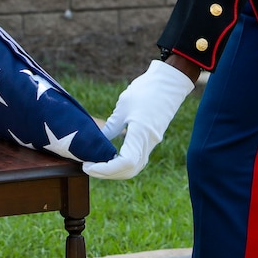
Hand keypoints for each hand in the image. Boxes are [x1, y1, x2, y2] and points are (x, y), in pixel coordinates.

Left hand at [83, 60, 194, 179]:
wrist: (169, 83)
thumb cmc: (146, 90)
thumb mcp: (123, 106)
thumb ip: (111, 126)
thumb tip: (99, 141)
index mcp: (141, 134)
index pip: (124, 163)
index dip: (105, 169)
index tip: (88, 166)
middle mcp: (148, 143)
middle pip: (129, 171)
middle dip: (108, 174)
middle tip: (89, 167)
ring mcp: (151, 143)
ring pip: (134, 167)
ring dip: (115, 171)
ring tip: (97, 164)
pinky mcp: (151, 140)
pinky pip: (137, 159)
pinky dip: (123, 163)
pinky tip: (111, 157)